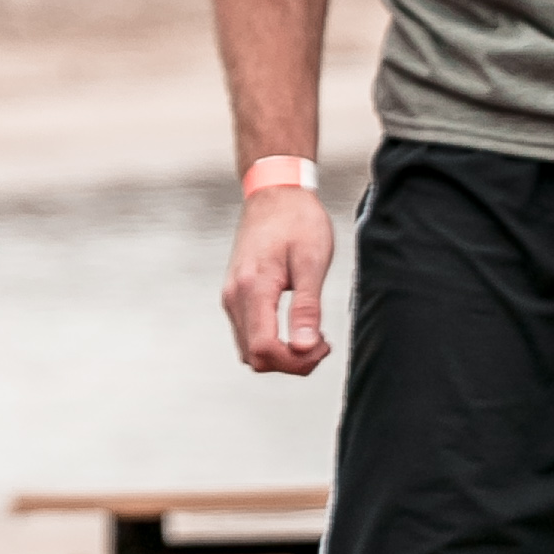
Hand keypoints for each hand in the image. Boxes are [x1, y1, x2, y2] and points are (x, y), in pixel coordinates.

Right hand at [224, 178, 335, 377]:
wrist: (275, 192)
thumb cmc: (298, 221)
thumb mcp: (311, 261)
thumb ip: (307, 308)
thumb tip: (306, 349)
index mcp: (252, 287)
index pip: (264, 350)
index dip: (297, 361)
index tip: (323, 343)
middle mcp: (233, 295)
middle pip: (254, 357)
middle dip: (291, 362)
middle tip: (321, 340)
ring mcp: (230, 295)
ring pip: (249, 350)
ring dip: (281, 354)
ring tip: (310, 333)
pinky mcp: (234, 293)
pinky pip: (248, 334)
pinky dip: (271, 341)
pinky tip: (294, 325)